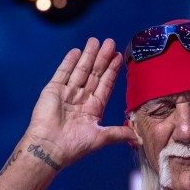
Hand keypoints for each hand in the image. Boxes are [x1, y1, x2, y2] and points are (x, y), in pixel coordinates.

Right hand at [26, 38, 136, 166]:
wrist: (50, 148)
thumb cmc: (75, 146)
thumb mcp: (101, 138)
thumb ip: (119, 133)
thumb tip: (139, 139)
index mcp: (93, 109)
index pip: (105, 85)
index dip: (112, 71)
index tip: (118, 57)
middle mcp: (81, 99)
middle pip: (94, 74)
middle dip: (102, 58)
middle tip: (110, 42)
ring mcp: (67, 93)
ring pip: (80, 70)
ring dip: (88, 56)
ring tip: (95, 41)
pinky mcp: (53, 90)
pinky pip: (63, 73)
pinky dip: (69, 62)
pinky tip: (76, 51)